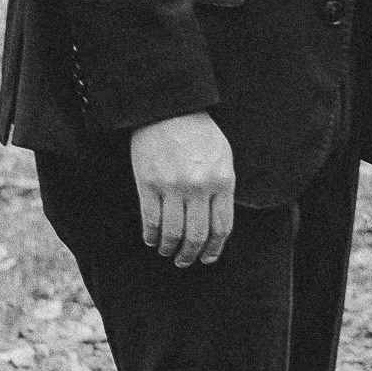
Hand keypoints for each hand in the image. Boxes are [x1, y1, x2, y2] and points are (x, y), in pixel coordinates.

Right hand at [130, 113, 235, 266]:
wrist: (169, 109)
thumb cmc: (199, 132)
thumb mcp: (223, 157)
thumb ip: (223, 188)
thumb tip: (218, 223)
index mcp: (222, 181)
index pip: (222, 227)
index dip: (214, 249)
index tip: (208, 258)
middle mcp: (199, 187)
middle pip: (197, 236)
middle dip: (191, 255)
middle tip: (185, 261)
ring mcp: (172, 186)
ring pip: (172, 233)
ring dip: (169, 249)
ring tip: (167, 251)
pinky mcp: (148, 183)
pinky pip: (150, 221)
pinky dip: (150, 236)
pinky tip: (151, 239)